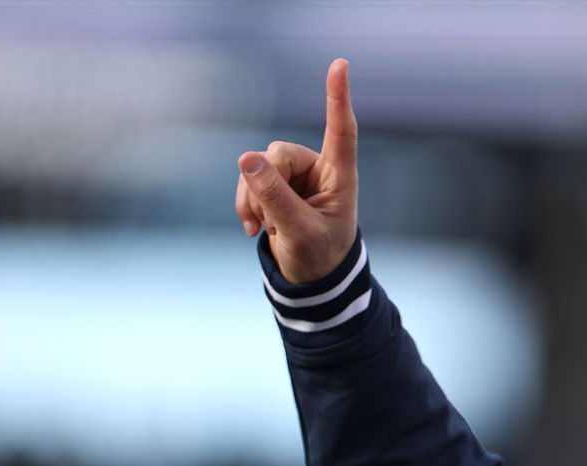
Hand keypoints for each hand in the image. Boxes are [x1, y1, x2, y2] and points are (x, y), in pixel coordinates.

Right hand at [235, 58, 358, 283]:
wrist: (309, 279)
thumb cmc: (319, 256)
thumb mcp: (299, 231)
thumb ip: (274, 197)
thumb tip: (245, 158)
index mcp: (339, 176)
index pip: (341, 131)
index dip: (338, 98)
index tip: (340, 65)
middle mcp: (317, 168)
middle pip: (277, 153)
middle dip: (265, 186)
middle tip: (272, 221)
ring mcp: (293, 176)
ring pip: (257, 166)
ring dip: (253, 199)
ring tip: (267, 228)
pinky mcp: (273, 185)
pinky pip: (247, 180)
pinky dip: (245, 205)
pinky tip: (254, 230)